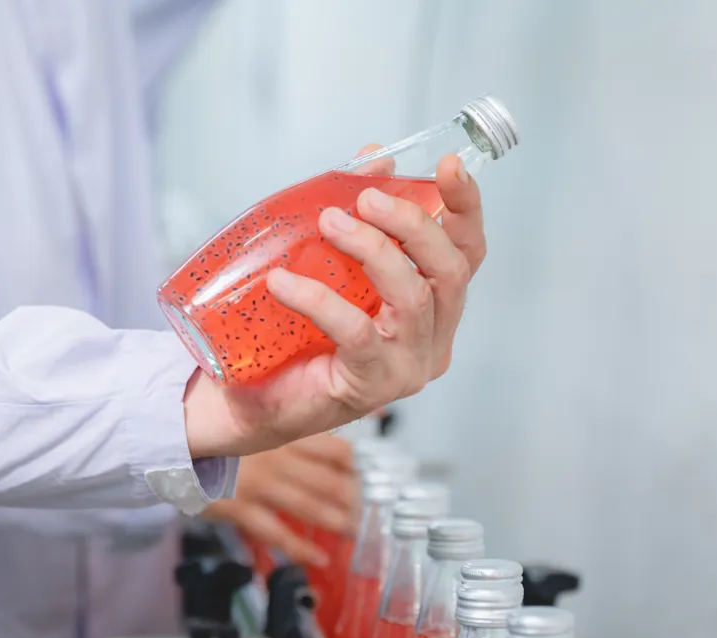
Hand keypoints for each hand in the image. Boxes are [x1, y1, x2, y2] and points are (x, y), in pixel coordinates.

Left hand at [184, 153, 485, 457]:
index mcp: (435, 308)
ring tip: (328, 223)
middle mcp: (433, 340)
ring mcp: (407, 368)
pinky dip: (319, 299)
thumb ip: (357, 215)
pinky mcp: (370, 387)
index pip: (468, 253)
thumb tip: (376, 159)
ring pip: (414, 297)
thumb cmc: (292, 333)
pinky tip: (283, 282)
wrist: (248, 398)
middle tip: (365, 199)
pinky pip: (357, 332)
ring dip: (372, 249)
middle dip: (413, 223)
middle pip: (451, 271)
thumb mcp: (329, 264)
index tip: (449, 166)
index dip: (466, 207)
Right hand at [201, 434, 356, 565]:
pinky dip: (301, 549)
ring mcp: (259, 484)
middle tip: (361, 510)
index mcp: (281, 432)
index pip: (335, 449)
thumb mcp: (250, 420)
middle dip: (351, 499)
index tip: (358, 475)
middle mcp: (276, 457)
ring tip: (350, 531)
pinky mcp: (240, 507)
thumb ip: (280, 424)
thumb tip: (310, 427)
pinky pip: (278, 533)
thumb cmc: (208, 434)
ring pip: (310, 507)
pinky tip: (318, 557)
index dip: (352, 466)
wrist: (169, 443)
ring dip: (336, 522)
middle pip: (330, 481)